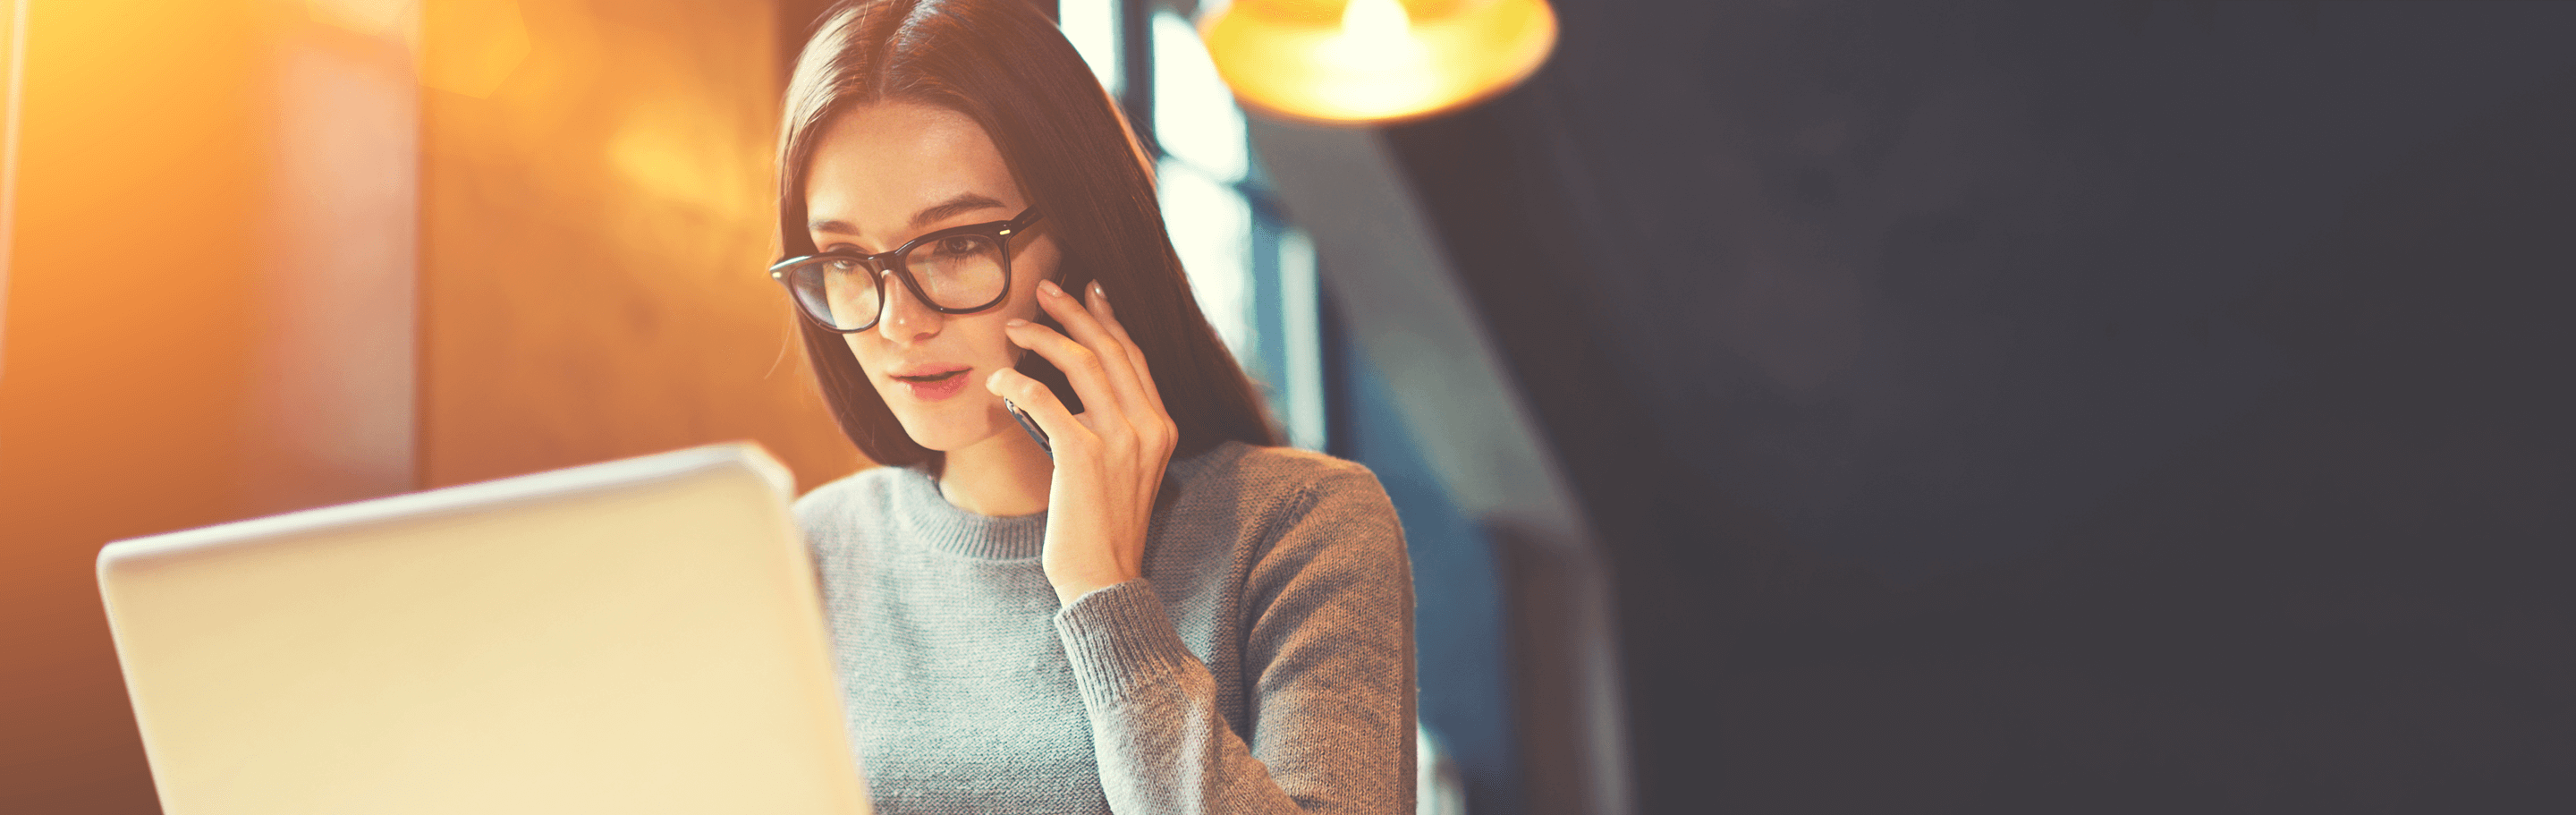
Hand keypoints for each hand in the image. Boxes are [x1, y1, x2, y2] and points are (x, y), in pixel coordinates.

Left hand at [985, 278, 1178, 604]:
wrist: (1104, 580)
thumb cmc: (1103, 530)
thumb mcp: (1123, 472)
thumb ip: (1113, 432)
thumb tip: (1075, 399)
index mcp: (1162, 428)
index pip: (1134, 358)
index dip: (1109, 320)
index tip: (1088, 293)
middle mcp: (1149, 427)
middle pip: (1111, 348)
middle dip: (1074, 311)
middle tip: (1045, 287)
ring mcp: (1120, 441)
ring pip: (1081, 363)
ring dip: (1043, 337)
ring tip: (1013, 326)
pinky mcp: (1083, 455)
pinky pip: (1044, 399)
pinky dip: (1017, 382)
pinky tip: (997, 380)